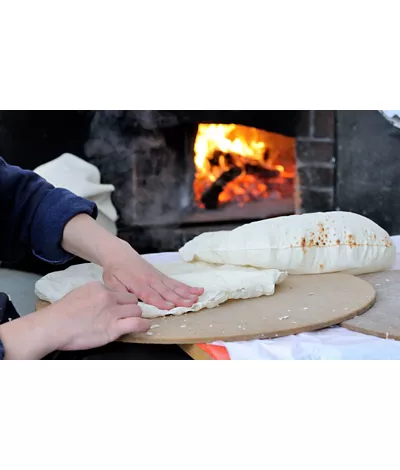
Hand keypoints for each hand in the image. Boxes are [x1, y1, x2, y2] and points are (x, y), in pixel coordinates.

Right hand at [0, 282, 148, 359]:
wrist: (52, 327)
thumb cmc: (59, 315)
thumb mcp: (78, 295)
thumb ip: (93, 296)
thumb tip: (100, 300)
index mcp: (99, 288)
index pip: (118, 292)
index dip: (120, 301)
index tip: (118, 308)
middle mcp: (108, 297)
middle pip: (131, 300)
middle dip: (130, 308)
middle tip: (126, 316)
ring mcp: (112, 312)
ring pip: (137, 310)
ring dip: (136, 316)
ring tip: (132, 322)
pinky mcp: (113, 328)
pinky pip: (137, 323)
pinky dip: (143, 326)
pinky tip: (143, 327)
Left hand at [102, 242, 203, 310]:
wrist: (119, 253)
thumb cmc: (115, 270)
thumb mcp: (111, 282)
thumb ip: (121, 293)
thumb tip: (130, 303)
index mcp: (137, 283)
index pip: (150, 294)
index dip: (160, 301)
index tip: (170, 307)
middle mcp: (150, 280)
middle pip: (166, 291)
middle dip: (179, 298)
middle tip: (190, 303)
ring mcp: (158, 277)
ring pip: (174, 286)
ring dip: (186, 293)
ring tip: (197, 298)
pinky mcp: (161, 276)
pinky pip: (175, 282)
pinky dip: (186, 287)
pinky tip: (197, 290)